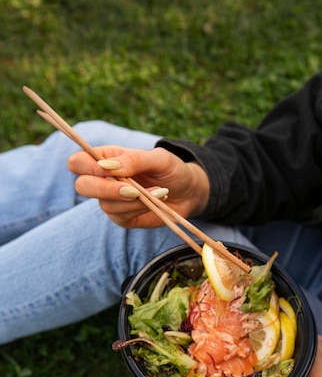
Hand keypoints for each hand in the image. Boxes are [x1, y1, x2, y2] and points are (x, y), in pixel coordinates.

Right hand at [67, 145, 209, 228]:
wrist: (188, 191)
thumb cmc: (171, 169)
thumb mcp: (159, 158)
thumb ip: (134, 160)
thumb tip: (107, 166)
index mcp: (107, 158)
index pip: (78, 162)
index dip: (85, 166)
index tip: (107, 170)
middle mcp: (104, 180)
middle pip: (82, 186)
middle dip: (105, 190)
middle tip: (132, 190)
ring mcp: (111, 201)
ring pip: (104, 205)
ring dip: (132, 201)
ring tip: (157, 191)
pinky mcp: (123, 218)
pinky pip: (120, 217)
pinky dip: (138, 209)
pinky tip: (154, 201)